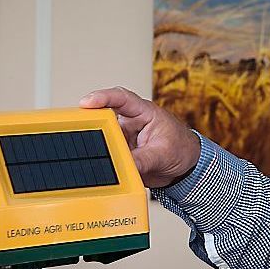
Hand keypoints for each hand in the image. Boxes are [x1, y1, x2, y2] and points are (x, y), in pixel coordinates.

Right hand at [79, 87, 200, 187]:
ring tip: (93, 158)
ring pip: (102, 139)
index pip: (121, 98)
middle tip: (83, 135)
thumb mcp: (164, 154)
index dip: (103, 97)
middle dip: (91, 124)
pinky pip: (107, 157)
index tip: (86, 103)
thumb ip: (143, 160)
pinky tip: (99, 171)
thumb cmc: (181, 148)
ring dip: (96, 148)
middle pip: (104, 118)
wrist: (186, 167)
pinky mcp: (120, 154)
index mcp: (144, 112)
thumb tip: (124, 166)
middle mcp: (130, 122)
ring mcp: (123, 138)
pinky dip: (101, 163)